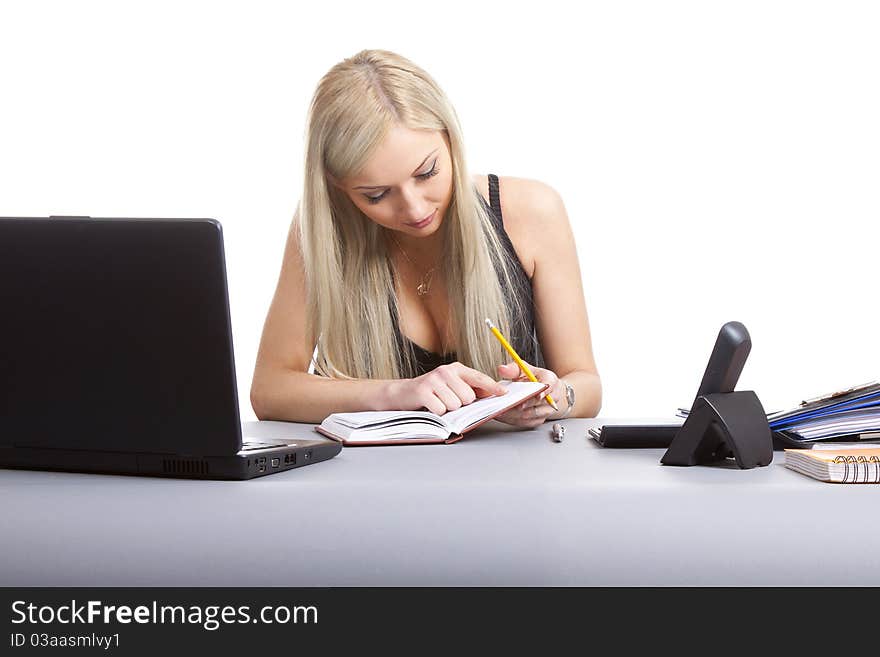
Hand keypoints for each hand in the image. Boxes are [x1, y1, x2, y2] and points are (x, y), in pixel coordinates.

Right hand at [384, 362, 507, 415]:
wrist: (402, 393)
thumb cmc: (431, 392)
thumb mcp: (451, 386)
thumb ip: (470, 388)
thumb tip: (490, 393)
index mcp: (456, 369)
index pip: (479, 377)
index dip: (492, 387)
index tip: (504, 393)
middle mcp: (446, 371)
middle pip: (468, 397)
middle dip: (460, 404)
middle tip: (447, 401)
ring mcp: (434, 380)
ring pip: (455, 405)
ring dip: (447, 409)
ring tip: (438, 403)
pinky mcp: (423, 391)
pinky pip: (441, 410)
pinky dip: (437, 413)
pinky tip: (430, 407)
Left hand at [493, 361, 563, 427]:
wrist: (546, 391)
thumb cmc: (535, 379)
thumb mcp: (525, 369)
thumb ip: (513, 369)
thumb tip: (502, 369)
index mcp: (550, 381)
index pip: (549, 386)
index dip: (543, 392)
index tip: (536, 396)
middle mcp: (551, 397)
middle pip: (537, 403)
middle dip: (522, 404)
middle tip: (508, 404)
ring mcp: (546, 410)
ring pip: (531, 415)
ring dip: (515, 414)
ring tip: (501, 410)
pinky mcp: (539, 420)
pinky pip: (526, 423)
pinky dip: (514, 420)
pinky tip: (504, 416)